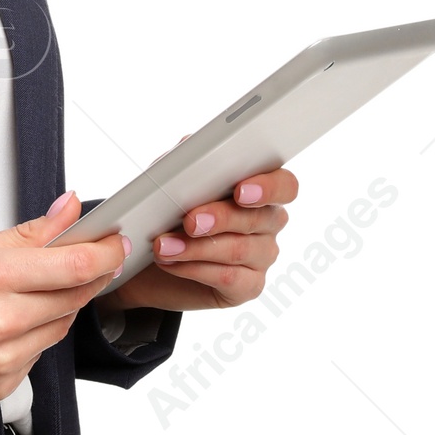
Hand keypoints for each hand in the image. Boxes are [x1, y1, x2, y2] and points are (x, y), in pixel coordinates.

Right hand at [0, 190, 125, 405]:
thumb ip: (26, 232)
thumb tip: (66, 211)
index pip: (73, 264)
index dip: (105, 253)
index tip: (116, 243)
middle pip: (74, 297)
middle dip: (85, 276)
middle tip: (84, 258)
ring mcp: (2, 359)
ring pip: (60, 327)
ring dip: (58, 306)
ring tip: (25, 292)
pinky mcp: (1, 386)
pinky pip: (37, 355)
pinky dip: (33, 336)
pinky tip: (6, 323)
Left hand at [106, 167, 298, 312]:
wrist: (150, 257)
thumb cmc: (170, 209)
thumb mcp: (173, 181)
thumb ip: (187, 162)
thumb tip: (189, 148)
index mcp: (260, 188)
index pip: (284, 185)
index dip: (268, 187)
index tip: (240, 191)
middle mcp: (268, 222)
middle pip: (259, 218)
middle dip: (221, 218)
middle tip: (191, 221)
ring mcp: (262, 256)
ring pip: (239, 250)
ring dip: (196, 247)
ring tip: (164, 245)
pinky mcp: (248, 286)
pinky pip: (228, 278)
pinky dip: (193, 268)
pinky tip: (171, 262)